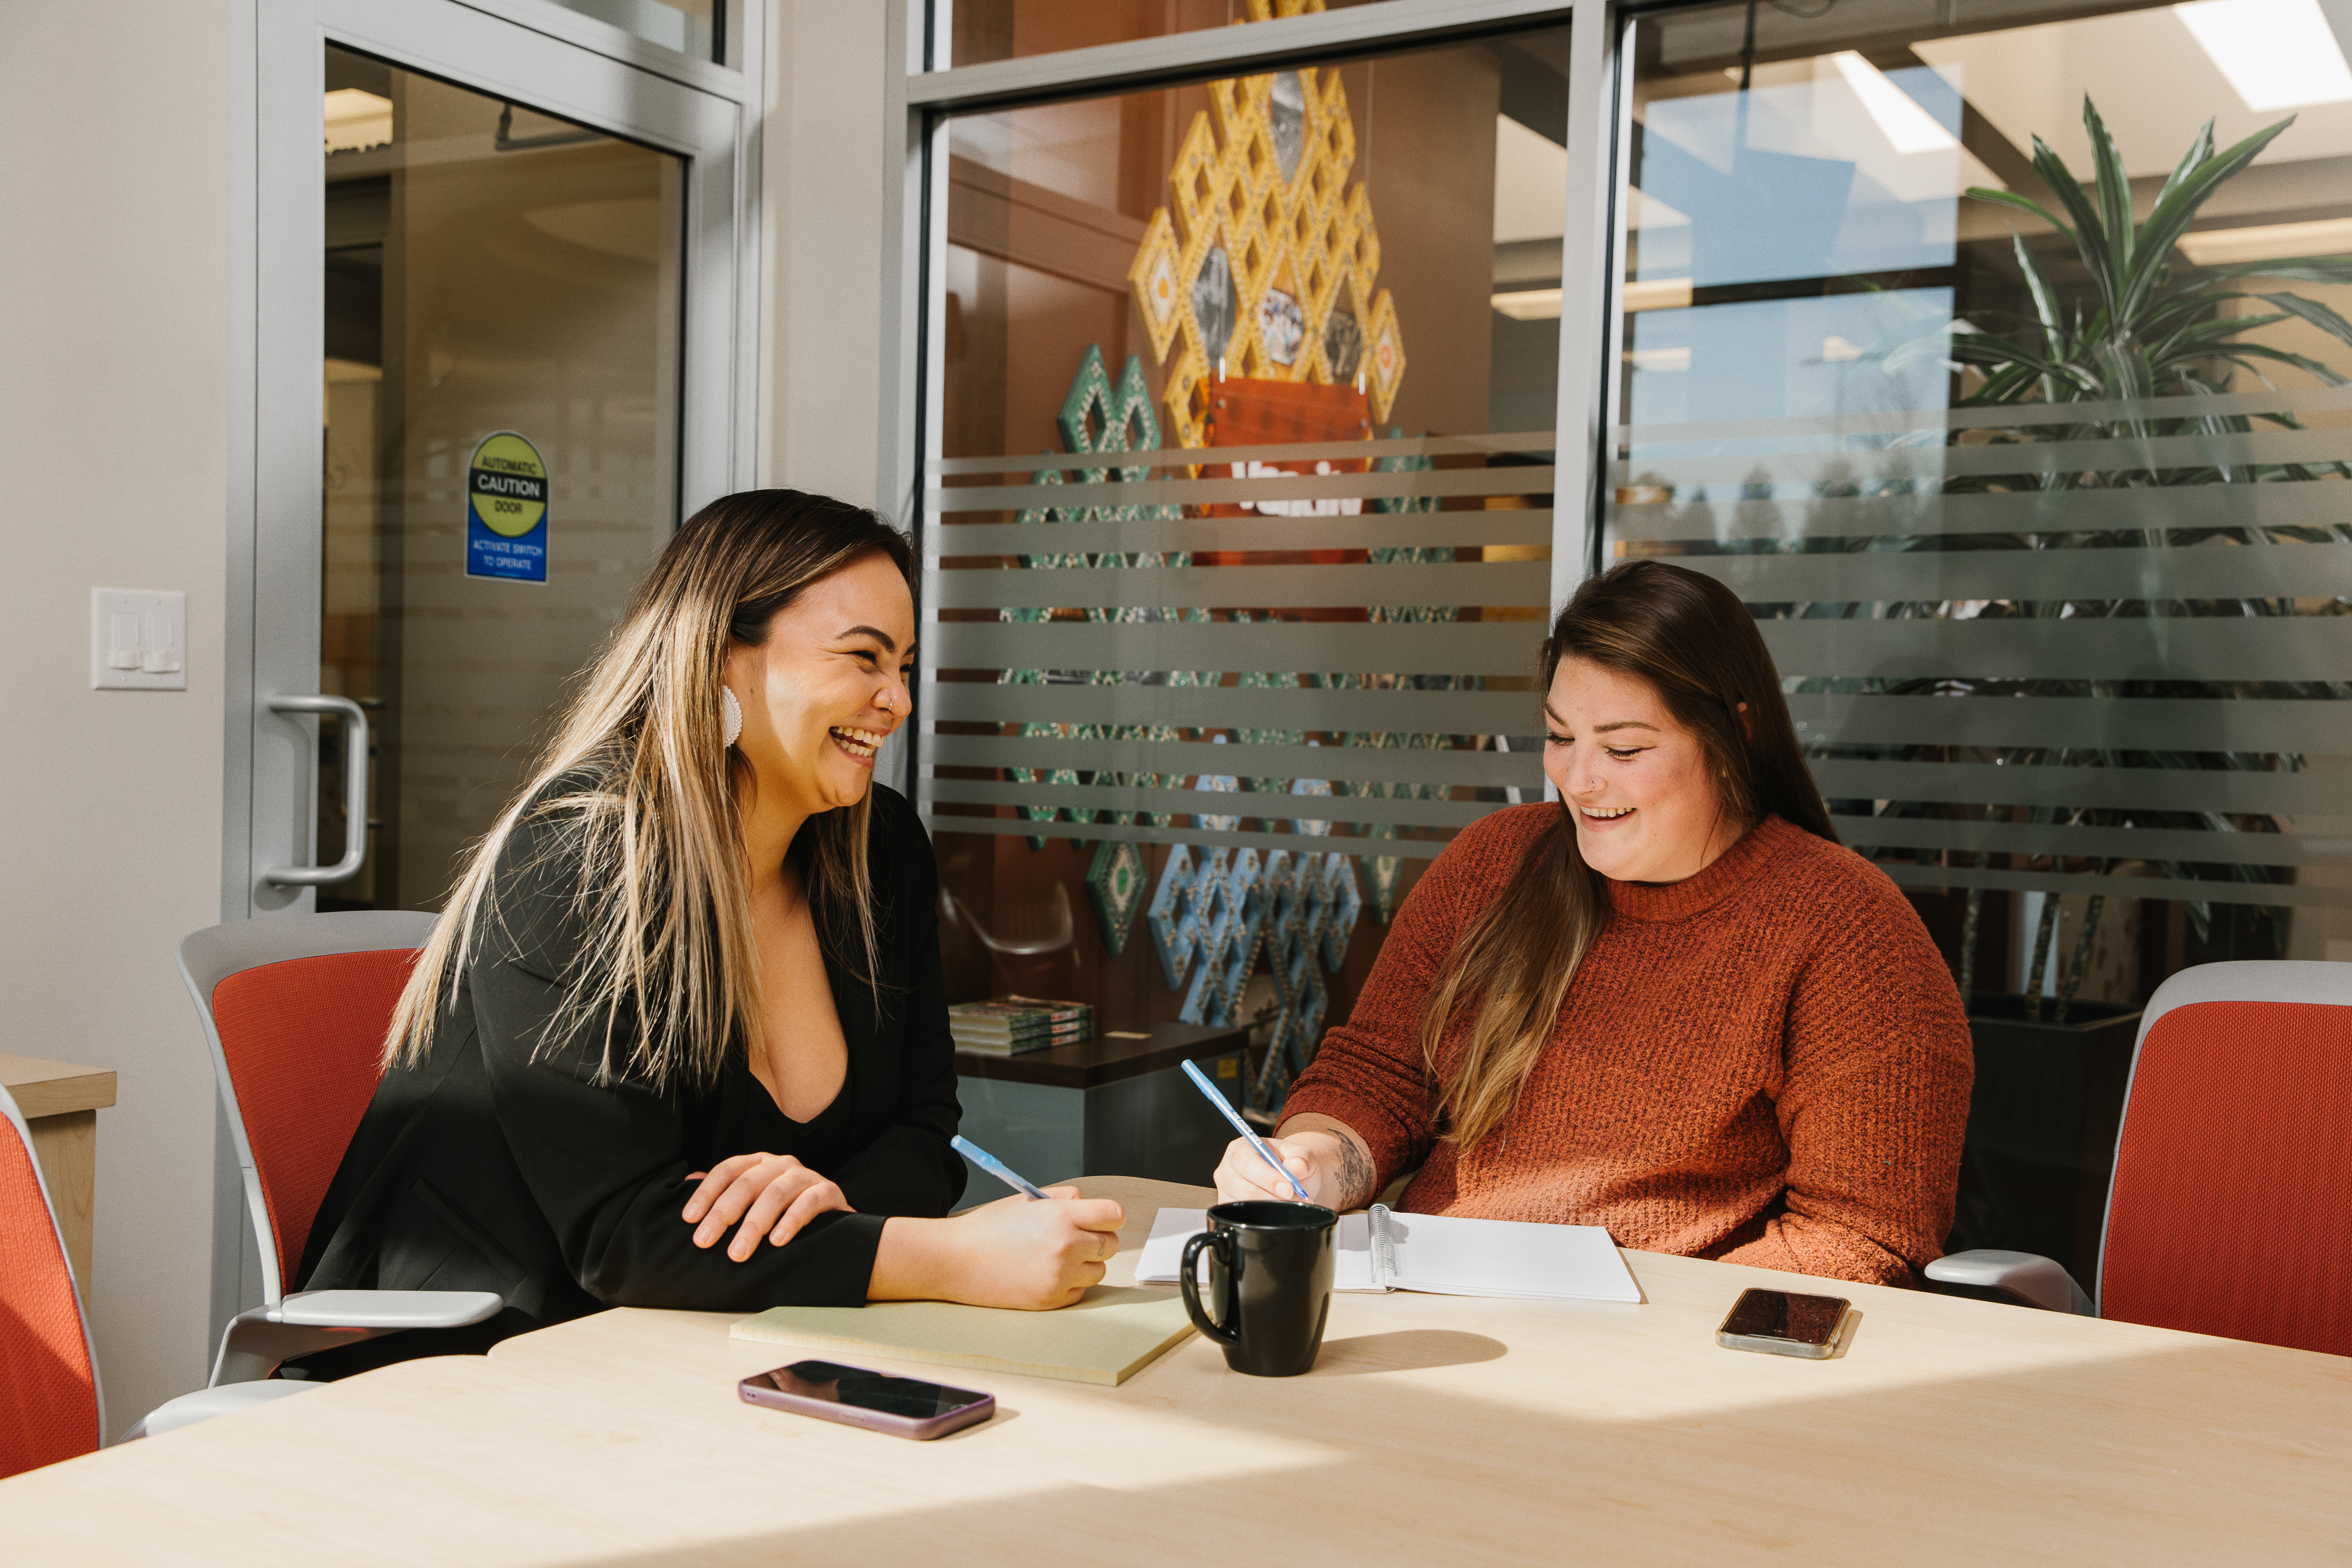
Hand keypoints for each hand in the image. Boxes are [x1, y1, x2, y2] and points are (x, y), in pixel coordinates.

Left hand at [682, 1153, 852, 1260]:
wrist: (832, 1219)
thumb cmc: (782, 1212)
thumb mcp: (751, 1199)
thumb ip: (722, 1191)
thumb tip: (684, 1182)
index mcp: (759, 1163)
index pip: (727, 1170)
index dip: (706, 1193)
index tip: (688, 1219)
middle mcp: (781, 1164)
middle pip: (747, 1183)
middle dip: (723, 1213)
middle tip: (704, 1242)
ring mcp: (806, 1176)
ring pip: (776, 1193)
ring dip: (754, 1224)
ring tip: (737, 1252)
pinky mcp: (829, 1192)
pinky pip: (809, 1203)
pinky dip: (792, 1221)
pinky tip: (777, 1242)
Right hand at [871, 1187, 1125, 1309]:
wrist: (957, 1260)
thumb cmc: (990, 1227)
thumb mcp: (1028, 1200)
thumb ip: (1064, 1199)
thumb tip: (1089, 1205)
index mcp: (1061, 1216)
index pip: (1114, 1215)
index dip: (1107, 1217)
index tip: (1099, 1220)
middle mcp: (1066, 1246)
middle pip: (1111, 1244)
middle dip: (1098, 1239)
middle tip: (1077, 1238)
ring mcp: (1060, 1276)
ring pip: (1099, 1270)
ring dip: (1085, 1264)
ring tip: (1057, 1257)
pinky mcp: (1051, 1300)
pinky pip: (1080, 1291)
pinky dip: (1069, 1284)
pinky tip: (1045, 1274)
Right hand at [1213, 1114, 1376, 1208]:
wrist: (1299, 1183)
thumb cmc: (1298, 1167)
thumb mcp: (1307, 1159)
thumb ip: (1304, 1160)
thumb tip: (1298, 1166)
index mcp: (1242, 1148)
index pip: (1246, 1161)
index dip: (1266, 1176)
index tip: (1289, 1188)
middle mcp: (1229, 1169)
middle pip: (1242, 1185)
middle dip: (1273, 1195)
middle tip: (1299, 1198)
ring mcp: (1229, 1192)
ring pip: (1243, 1205)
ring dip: (1271, 1208)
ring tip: (1296, 1203)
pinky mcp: (1233, 1212)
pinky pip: (1244, 1219)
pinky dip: (1264, 1219)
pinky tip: (1279, 1215)